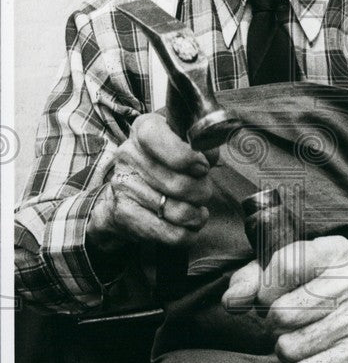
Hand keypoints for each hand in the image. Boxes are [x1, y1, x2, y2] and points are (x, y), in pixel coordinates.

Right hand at [87, 113, 213, 251]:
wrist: (125, 195)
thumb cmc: (164, 165)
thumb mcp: (182, 144)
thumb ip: (201, 146)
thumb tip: (209, 156)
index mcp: (144, 128)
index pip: (155, 137)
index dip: (185, 156)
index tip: (202, 167)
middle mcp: (129, 154)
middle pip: (179, 184)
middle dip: (202, 191)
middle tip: (202, 191)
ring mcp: (124, 185)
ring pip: (180, 212)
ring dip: (197, 215)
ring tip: (196, 210)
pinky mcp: (125, 214)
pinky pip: (171, 234)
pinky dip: (188, 234)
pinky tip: (189, 226)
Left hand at [222, 235, 347, 362]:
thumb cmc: (313, 288)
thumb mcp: (280, 273)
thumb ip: (249, 281)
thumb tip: (232, 301)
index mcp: (334, 251)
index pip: (286, 267)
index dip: (265, 289)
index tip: (267, 298)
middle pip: (284, 312)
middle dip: (272, 323)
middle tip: (281, 322)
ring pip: (293, 345)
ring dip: (284, 348)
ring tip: (294, 340)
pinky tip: (303, 362)